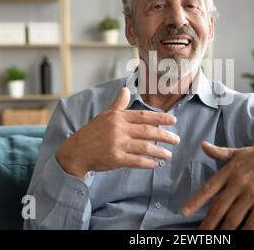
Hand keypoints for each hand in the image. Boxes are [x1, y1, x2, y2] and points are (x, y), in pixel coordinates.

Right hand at [56, 87, 179, 177]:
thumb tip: (125, 89)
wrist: (77, 151)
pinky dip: (147, 163)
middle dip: (165, 136)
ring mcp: (117, 144)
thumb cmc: (93, 132)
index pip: (144, 116)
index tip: (173, 121)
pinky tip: (155, 164)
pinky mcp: (115, 159)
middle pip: (147, 132)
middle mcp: (119, 129)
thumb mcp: (105, 115)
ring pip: (144, 147)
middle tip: (177, 139)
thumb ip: (118, 104)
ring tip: (169, 154)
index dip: (160, 118)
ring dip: (159, 152)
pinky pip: (136, 161)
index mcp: (118, 117)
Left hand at [181, 136, 253, 229]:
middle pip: (218, 208)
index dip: (195, 201)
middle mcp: (239, 183)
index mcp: (230, 171)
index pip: (208, 188)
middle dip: (207, 224)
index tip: (184, 212)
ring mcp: (252, 194)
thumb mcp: (238, 152)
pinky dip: (245, 231)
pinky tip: (239, 236)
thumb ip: (219, 152)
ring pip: (233, 218)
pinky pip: (253, 222)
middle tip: (199, 234)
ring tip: (215, 239)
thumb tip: (203, 145)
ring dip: (224, 231)